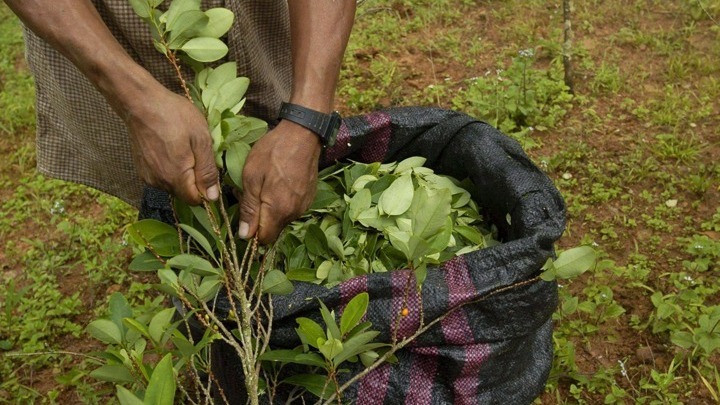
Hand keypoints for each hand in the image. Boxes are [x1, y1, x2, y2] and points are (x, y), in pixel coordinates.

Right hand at [125, 86, 218, 204]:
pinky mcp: (142, 169)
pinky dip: (170, 167)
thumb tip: (212, 197)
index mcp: (176, 178)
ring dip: (182, 173)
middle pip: (184, 193)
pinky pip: (162, 176)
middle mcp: (159, 183)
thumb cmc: (174, 116)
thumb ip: (207, 171)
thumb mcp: (201, 139)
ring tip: (182, 147)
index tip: (208, 169)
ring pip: (173, 185)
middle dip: (194, 179)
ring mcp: (148, 176)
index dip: (206, 190)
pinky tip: (170, 147)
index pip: (195, 200)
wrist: (141, 102)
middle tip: (196, 152)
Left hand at [237, 120, 321, 243]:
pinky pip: (291, 208)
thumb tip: (244, 235)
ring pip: (282, 219)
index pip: (264, 239)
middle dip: (260, 219)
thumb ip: (249, 208)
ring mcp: (304, 205)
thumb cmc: (273, 152)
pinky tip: (278, 183)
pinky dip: (282, 202)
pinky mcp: (309, 197)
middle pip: (273, 229)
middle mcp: (294, 213)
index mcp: (279, 210)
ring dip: (271, 209)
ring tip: (265, 185)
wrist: (302, 134)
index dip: (251, 232)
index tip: (244, 215)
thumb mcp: (251, 177)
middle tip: (251, 194)